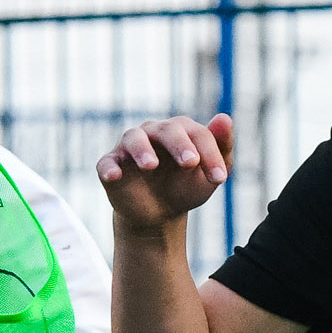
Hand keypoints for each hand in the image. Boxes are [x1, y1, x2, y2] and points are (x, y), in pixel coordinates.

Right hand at [95, 115, 232, 231]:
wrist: (159, 215)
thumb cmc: (185, 188)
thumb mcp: (208, 174)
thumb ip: (221, 147)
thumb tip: (225, 117)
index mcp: (180, 130)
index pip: (197, 134)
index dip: (210, 154)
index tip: (220, 178)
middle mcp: (153, 133)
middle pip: (166, 130)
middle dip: (179, 145)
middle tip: (190, 162)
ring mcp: (129, 148)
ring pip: (133, 138)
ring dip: (142, 150)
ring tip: (151, 166)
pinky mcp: (111, 165)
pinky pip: (106, 163)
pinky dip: (109, 167)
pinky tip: (114, 175)